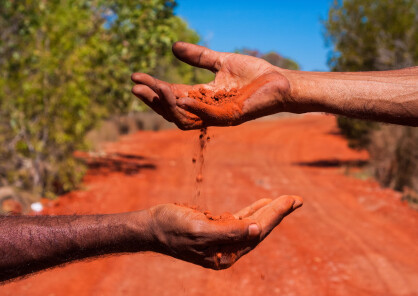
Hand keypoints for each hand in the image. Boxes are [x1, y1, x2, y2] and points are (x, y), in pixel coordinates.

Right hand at [131, 42, 290, 129]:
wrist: (281, 81)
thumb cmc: (254, 74)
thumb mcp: (220, 62)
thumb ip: (198, 57)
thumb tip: (173, 47)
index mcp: (202, 97)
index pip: (171, 95)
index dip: (153, 87)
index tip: (135, 76)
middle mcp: (206, 109)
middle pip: (172, 110)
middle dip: (153, 100)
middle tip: (136, 87)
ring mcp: (218, 115)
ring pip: (185, 118)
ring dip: (168, 105)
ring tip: (155, 88)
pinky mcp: (232, 116)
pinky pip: (208, 117)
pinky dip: (193, 108)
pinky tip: (180, 96)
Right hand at [148, 195, 302, 269]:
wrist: (151, 226)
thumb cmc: (172, 228)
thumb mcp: (200, 230)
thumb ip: (229, 232)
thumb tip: (257, 230)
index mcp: (225, 254)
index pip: (257, 232)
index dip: (275, 215)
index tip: (291, 200)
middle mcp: (227, 249)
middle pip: (258, 229)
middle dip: (277, 213)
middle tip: (297, 199)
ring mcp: (222, 239)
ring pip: (251, 224)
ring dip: (268, 211)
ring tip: (286, 200)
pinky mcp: (215, 229)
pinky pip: (239, 219)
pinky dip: (252, 210)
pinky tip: (262, 203)